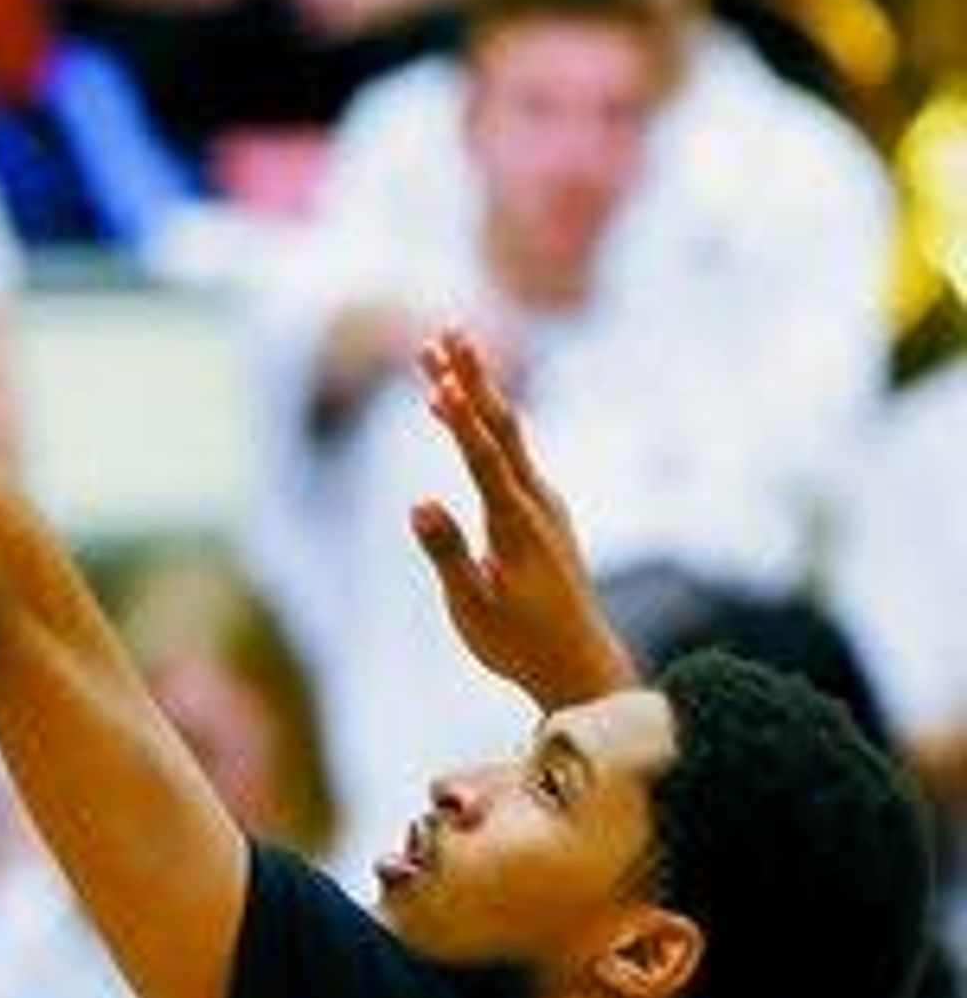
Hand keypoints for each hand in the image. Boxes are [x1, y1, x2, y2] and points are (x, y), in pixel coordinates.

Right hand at [408, 327, 634, 709]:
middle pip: (501, 427)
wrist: (579, 664)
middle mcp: (536, 503)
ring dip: (474, 391)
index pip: (484, 459)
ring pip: (506, 434)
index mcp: (518, 525)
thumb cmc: (520, 641)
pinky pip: (506, 452)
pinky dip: (479, 422)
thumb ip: (447, 553)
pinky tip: (455, 408)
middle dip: (470, 378)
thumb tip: (418, 502)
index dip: (459, 419)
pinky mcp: (537, 510)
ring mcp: (541, 503)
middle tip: (446, 333)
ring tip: (441, 353)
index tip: (439, 381)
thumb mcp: (473, 607)